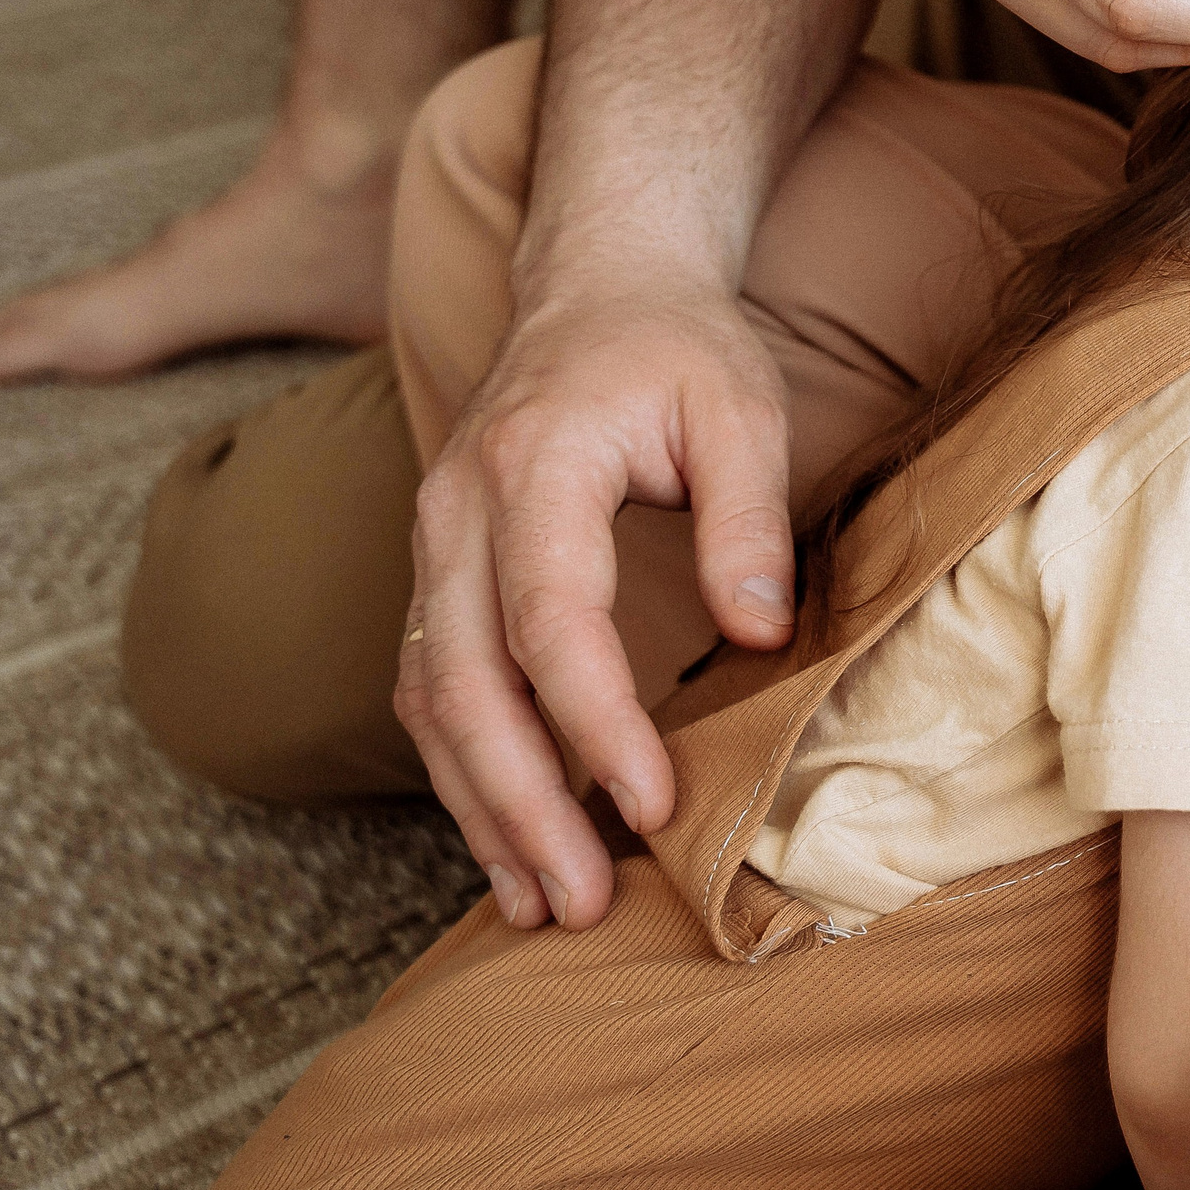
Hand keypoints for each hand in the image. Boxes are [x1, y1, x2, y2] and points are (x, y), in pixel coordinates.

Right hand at [394, 282, 792, 931]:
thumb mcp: (742, 408)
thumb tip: (760, 632)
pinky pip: (430, 686)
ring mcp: (433, 544)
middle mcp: (457, 512)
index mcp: (534, 466)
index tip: (653, 804)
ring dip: (479, 809)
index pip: (549, 620)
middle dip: (519, 805)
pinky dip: (464, 771)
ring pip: (428, 699)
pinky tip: (512, 840)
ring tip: (540, 902)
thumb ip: (748, 517)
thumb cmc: (678, 347)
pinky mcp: (438, 573)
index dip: (596, 724)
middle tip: (580, 902)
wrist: (598, 286)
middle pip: (462, 683)